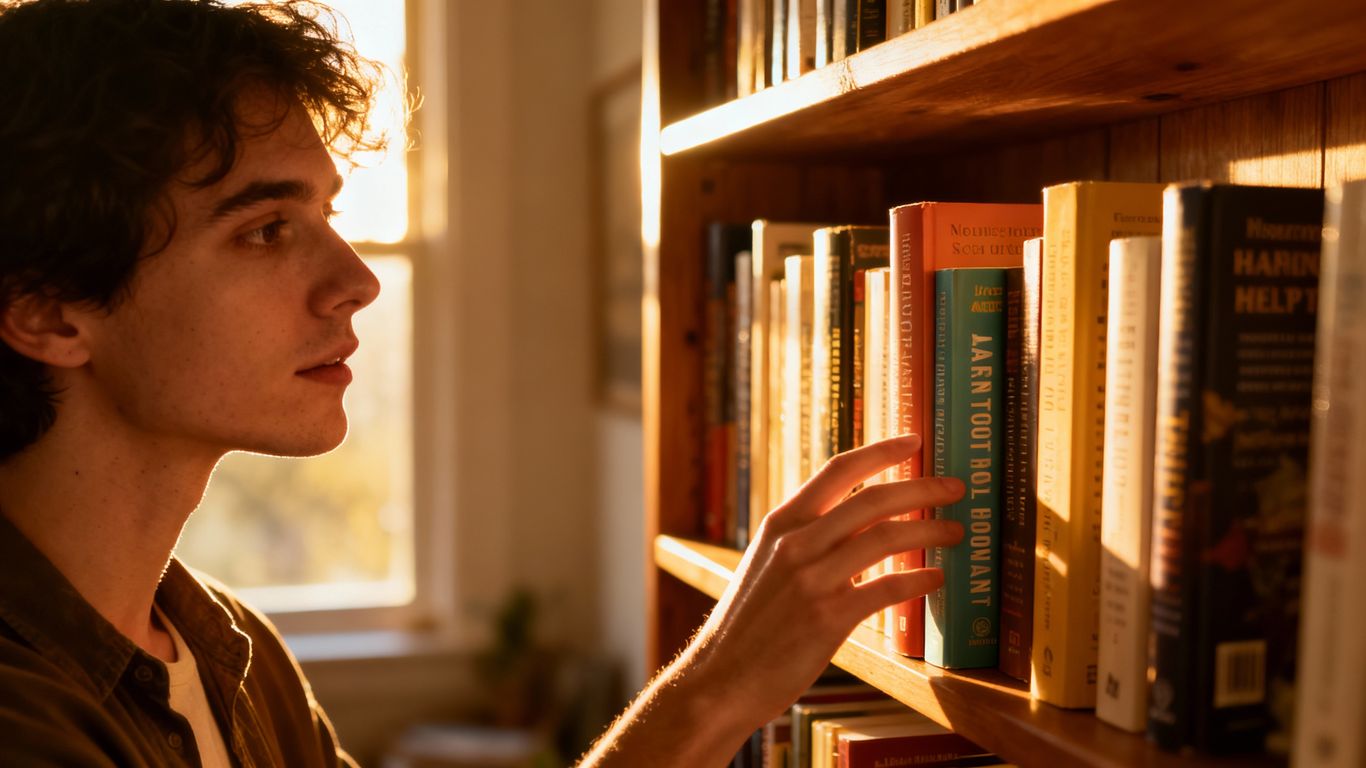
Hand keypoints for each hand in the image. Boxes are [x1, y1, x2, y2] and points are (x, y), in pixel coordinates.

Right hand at [577, 434, 963, 767]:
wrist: (721, 677)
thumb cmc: (749, 623)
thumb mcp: (768, 564)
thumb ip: (808, 539)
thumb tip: (859, 523)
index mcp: (781, 522)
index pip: (838, 469)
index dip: (881, 451)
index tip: (915, 440)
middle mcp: (797, 543)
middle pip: (873, 499)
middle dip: (923, 487)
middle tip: (956, 487)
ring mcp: (813, 579)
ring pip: (886, 537)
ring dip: (930, 530)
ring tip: (956, 533)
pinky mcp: (829, 618)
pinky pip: (887, 588)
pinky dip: (917, 580)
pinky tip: (935, 578)